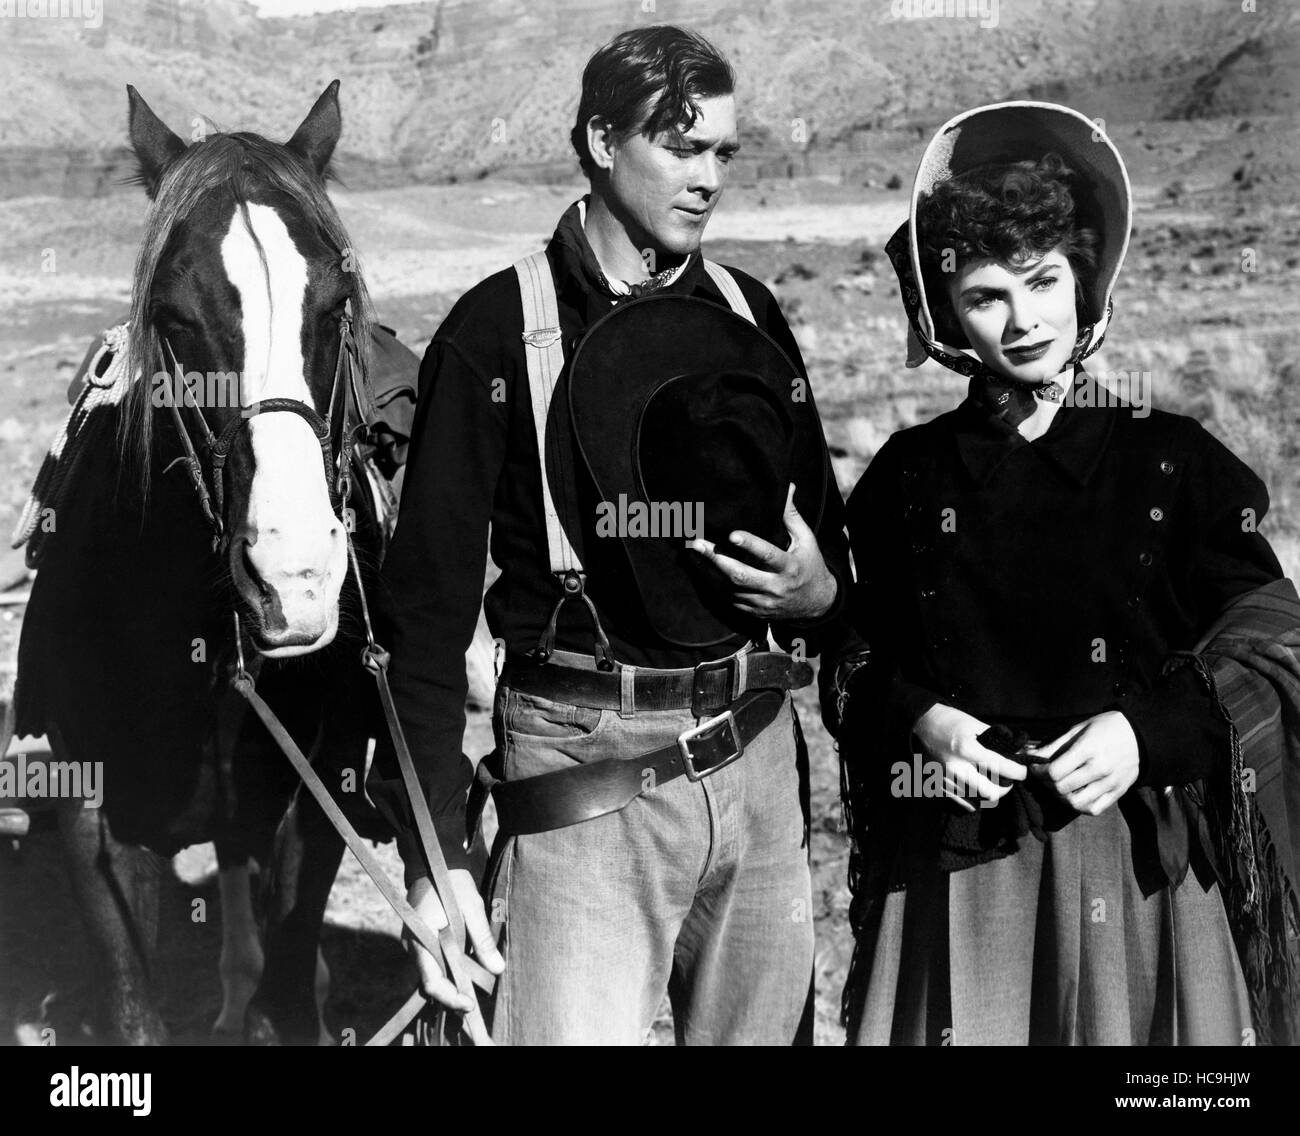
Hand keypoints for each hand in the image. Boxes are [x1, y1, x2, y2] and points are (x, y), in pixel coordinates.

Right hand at [405, 870, 504, 1011]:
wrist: (433, 861)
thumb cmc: (452, 882)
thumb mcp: (471, 907)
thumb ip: (482, 939)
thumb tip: (497, 968)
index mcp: (421, 940)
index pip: (431, 982)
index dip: (451, 997)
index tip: (470, 1004)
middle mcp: (413, 946)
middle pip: (431, 982)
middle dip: (452, 995)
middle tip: (475, 1002)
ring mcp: (414, 943)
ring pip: (432, 974)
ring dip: (451, 982)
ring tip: (473, 989)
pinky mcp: (420, 939)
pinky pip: (432, 962)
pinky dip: (448, 969)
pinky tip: (465, 970)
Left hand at [687, 484, 836, 621]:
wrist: (817, 604)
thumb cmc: (809, 565)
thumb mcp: (806, 540)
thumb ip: (791, 516)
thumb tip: (788, 487)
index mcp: (790, 567)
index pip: (768, 555)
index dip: (750, 545)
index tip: (732, 535)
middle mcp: (776, 587)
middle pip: (741, 576)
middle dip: (716, 560)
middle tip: (698, 543)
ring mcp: (764, 602)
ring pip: (731, 590)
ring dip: (709, 572)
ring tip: (693, 554)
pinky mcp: (755, 611)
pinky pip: (730, 600)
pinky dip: (715, 586)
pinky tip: (702, 571)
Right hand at [912, 703, 1026, 807]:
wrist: (919, 723)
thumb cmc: (950, 720)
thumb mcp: (974, 723)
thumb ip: (995, 739)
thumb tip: (1014, 752)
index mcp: (966, 749)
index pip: (1000, 767)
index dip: (1017, 772)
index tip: (1022, 772)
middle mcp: (956, 767)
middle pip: (991, 792)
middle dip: (1005, 787)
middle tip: (1007, 780)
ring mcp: (945, 779)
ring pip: (978, 800)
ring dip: (989, 792)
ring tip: (992, 783)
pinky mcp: (938, 785)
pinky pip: (963, 802)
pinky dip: (974, 799)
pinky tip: (977, 789)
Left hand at [1026, 711, 1139, 815]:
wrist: (1140, 734)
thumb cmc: (1105, 727)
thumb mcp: (1078, 729)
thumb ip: (1053, 745)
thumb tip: (1029, 755)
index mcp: (1087, 749)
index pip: (1054, 771)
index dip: (1038, 772)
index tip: (1035, 767)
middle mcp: (1099, 768)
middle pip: (1062, 788)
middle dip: (1047, 783)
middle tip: (1045, 776)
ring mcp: (1110, 782)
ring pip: (1076, 803)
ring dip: (1061, 797)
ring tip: (1059, 787)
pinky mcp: (1118, 792)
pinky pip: (1094, 809)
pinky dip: (1080, 806)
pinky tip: (1075, 795)